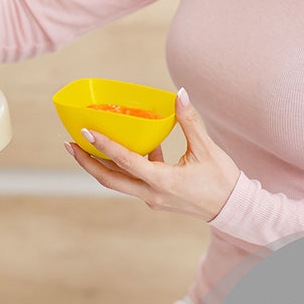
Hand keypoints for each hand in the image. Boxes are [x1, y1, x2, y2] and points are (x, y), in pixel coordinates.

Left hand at [65, 88, 239, 220]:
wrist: (235, 210)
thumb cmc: (223, 180)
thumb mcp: (207, 149)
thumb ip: (189, 120)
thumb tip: (179, 93)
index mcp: (163, 181)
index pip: (126, 162)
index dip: (104, 146)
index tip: (86, 132)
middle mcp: (152, 194)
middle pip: (109, 179)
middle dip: (87, 162)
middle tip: (69, 144)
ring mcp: (152, 198)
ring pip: (118, 182)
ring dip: (100, 165)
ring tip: (84, 145)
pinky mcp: (156, 197)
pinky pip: (133, 180)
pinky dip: (125, 165)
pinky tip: (130, 145)